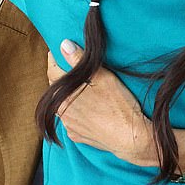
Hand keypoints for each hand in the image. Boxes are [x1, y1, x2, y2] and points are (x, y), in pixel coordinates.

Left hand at [48, 41, 154, 166]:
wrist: (131, 138)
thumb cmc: (119, 105)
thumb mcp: (102, 76)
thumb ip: (79, 60)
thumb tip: (64, 45)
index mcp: (63, 94)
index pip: (52, 69)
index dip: (56, 58)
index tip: (59, 51)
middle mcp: (61, 111)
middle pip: (56, 88)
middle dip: (62, 76)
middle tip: (73, 67)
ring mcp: (69, 125)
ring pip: (62, 104)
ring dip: (68, 95)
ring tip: (82, 88)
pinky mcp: (77, 136)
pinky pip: (72, 119)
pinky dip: (76, 112)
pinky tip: (89, 108)